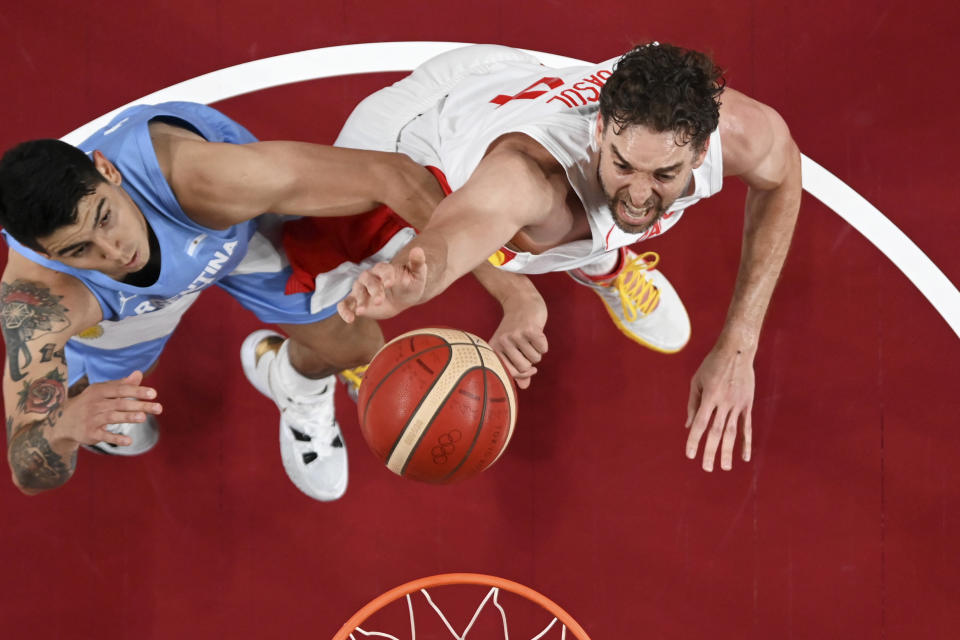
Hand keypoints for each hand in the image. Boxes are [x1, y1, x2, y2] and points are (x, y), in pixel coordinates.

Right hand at [58, 371, 162, 447]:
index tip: (154, 394)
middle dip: (140, 405)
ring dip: (128, 417)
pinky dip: (116, 438)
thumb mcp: (103, 391)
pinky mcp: (90, 433)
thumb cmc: (90, 403)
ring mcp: (91, 419)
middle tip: (159, 408)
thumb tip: (139, 373)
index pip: (120, 389)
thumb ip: (122, 384)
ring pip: (112, 417)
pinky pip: (104, 435)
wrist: (63, 421)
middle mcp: (95, 403)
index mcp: (99, 390)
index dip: (137, 391)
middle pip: (120, 403)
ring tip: (144, 418)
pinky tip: (129, 441)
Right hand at [338, 247, 427, 321]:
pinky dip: (344, 310)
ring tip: (361, 311)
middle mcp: (370, 277)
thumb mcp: (418, 275)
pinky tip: (349, 319)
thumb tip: (419, 250)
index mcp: (385, 269)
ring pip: (356, 291)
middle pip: (367, 280)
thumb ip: (417, 263)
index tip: (390, 283)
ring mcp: (362, 289)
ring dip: (359, 300)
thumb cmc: (410, 284)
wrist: (402, 297)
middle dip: (373, 290)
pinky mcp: (357, 301)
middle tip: (380, 300)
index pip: (383, 269)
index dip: (386, 276)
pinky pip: (346, 304)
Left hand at [487, 291, 547, 389]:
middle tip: (529, 348)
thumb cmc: (517, 327)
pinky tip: (538, 334)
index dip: (522, 374)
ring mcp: (516, 335)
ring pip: (535, 359)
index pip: (509, 373)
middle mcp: (503, 342)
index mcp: (495, 348)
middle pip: (525, 368)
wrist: (521, 300)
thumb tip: (524, 386)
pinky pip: (543, 349)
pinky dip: (544, 344)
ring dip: (538, 351)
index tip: (530, 370)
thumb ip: (517, 368)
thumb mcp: (512, 347)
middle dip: (532, 362)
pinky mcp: (529, 329)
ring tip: (531, 339)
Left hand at [684, 346, 754, 470]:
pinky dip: (746, 442)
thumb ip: (693, 404)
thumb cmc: (712, 365)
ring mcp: (737, 404)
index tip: (690, 455)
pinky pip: (747, 426)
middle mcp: (724, 402)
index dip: (694, 441)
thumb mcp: (696, 381)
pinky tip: (744, 456)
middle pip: (716, 432)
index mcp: (709, 397)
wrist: (736, 351)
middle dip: (711, 452)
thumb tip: (689, 426)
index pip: (700, 424)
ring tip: (725, 467)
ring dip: (728, 451)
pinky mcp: (747, 404)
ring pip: (732, 432)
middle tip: (707, 468)